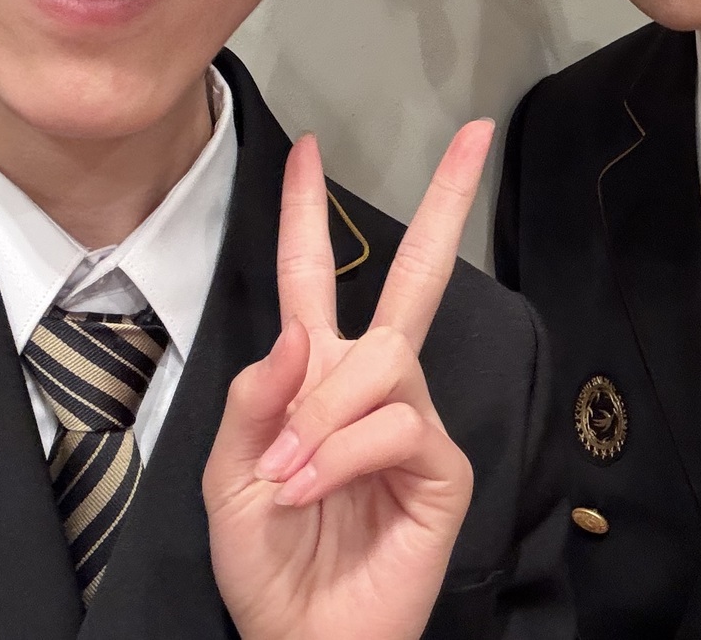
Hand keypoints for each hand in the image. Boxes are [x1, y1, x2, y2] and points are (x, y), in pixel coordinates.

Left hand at [204, 122, 492, 639]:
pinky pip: (396, 426)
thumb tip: (292, 338)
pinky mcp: (439, 470)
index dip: (304, 215)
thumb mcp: (227, 479)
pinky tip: (313, 489)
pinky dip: (341, 455)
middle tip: (474, 137)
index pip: (311, 280)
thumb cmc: (265, 563)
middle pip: (417, 279)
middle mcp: (371, 387)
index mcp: (312, 379)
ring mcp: (411, 425)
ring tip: (287, 477)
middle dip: (445, 204)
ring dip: (321, 417)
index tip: (306, 149)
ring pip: (384, 363)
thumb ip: (253, 402)